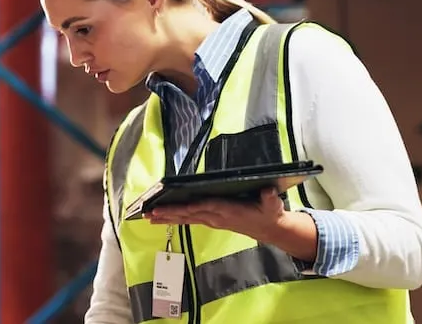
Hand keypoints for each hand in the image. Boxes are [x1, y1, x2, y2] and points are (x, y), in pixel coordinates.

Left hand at [145, 188, 288, 244]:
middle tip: (149, 213)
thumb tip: (268, 192)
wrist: (270, 229)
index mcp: (228, 210)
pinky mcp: (210, 221)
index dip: (188, 207)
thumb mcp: (273, 205)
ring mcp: (212, 220)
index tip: (172, 206)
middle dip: (169, 214)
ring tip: (148, 217)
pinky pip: (189, 220)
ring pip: (186, 218)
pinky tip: (161, 219)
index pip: (204, 207)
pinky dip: (174, 218)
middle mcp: (216, 217)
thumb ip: (270, 198)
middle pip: (189, 214)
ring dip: (167, 217)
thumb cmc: (269, 213)